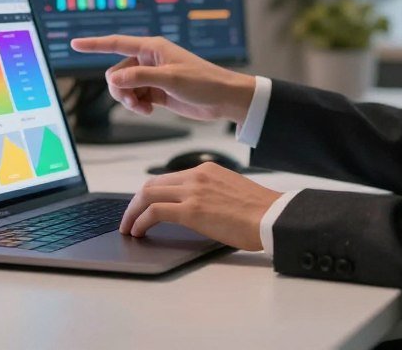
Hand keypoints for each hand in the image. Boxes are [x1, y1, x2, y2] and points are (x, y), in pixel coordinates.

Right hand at [70, 35, 254, 124]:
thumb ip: (140, 78)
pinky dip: (137, 105)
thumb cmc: (203, 82)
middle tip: (135, 101)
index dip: (94, 44)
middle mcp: (149, 59)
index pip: (116, 43)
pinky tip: (148, 110)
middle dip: (121, 89)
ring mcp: (152, 76)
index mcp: (152, 48)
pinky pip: (134, 96)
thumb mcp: (170, 79)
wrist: (222, 98)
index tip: (74, 43)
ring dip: (129, 99)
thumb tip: (114, 80)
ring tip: (143, 108)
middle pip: (117, 72)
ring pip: (124, 87)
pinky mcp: (156, 91)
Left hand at [120, 162, 281, 250]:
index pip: (167, 178)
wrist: (272, 216)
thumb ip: (209, 192)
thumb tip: (193, 208)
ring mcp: (193, 191)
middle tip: (129, 218)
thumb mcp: (230, 190)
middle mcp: (196, 175)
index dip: (150, 194)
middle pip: (152, 184)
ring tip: (128, 228)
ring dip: (132, 213)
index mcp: (206, 169)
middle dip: (135, 202)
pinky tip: (138, 232)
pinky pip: (154, 212)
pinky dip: (140, 221)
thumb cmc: (259, 210)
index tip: (143, 206)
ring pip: (147, 195)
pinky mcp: (192, 210)